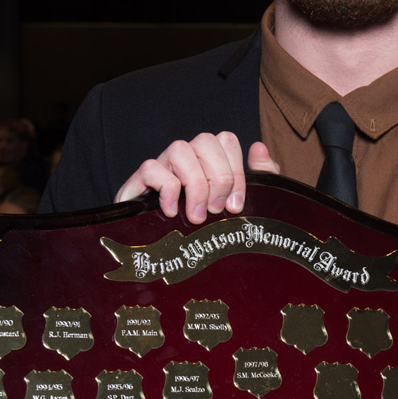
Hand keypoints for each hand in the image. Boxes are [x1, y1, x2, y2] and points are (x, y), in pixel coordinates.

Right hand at [114, 134, 279, 223]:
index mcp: (209, 160)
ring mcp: (161, 166)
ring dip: (195, 184)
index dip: (236, 171)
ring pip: (180, 149)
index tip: (235, 205)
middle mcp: (186, 158)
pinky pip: (151, 168)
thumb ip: (258, 177)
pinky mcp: (138, 182)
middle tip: (216, 211)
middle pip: (206, 140)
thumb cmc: (202, 229)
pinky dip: (167, 190)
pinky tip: (172, 212)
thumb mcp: (237, 206)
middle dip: (218, 178)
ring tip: (196, 216)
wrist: (158, 258)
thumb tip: (259, 147)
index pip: (226, 140)